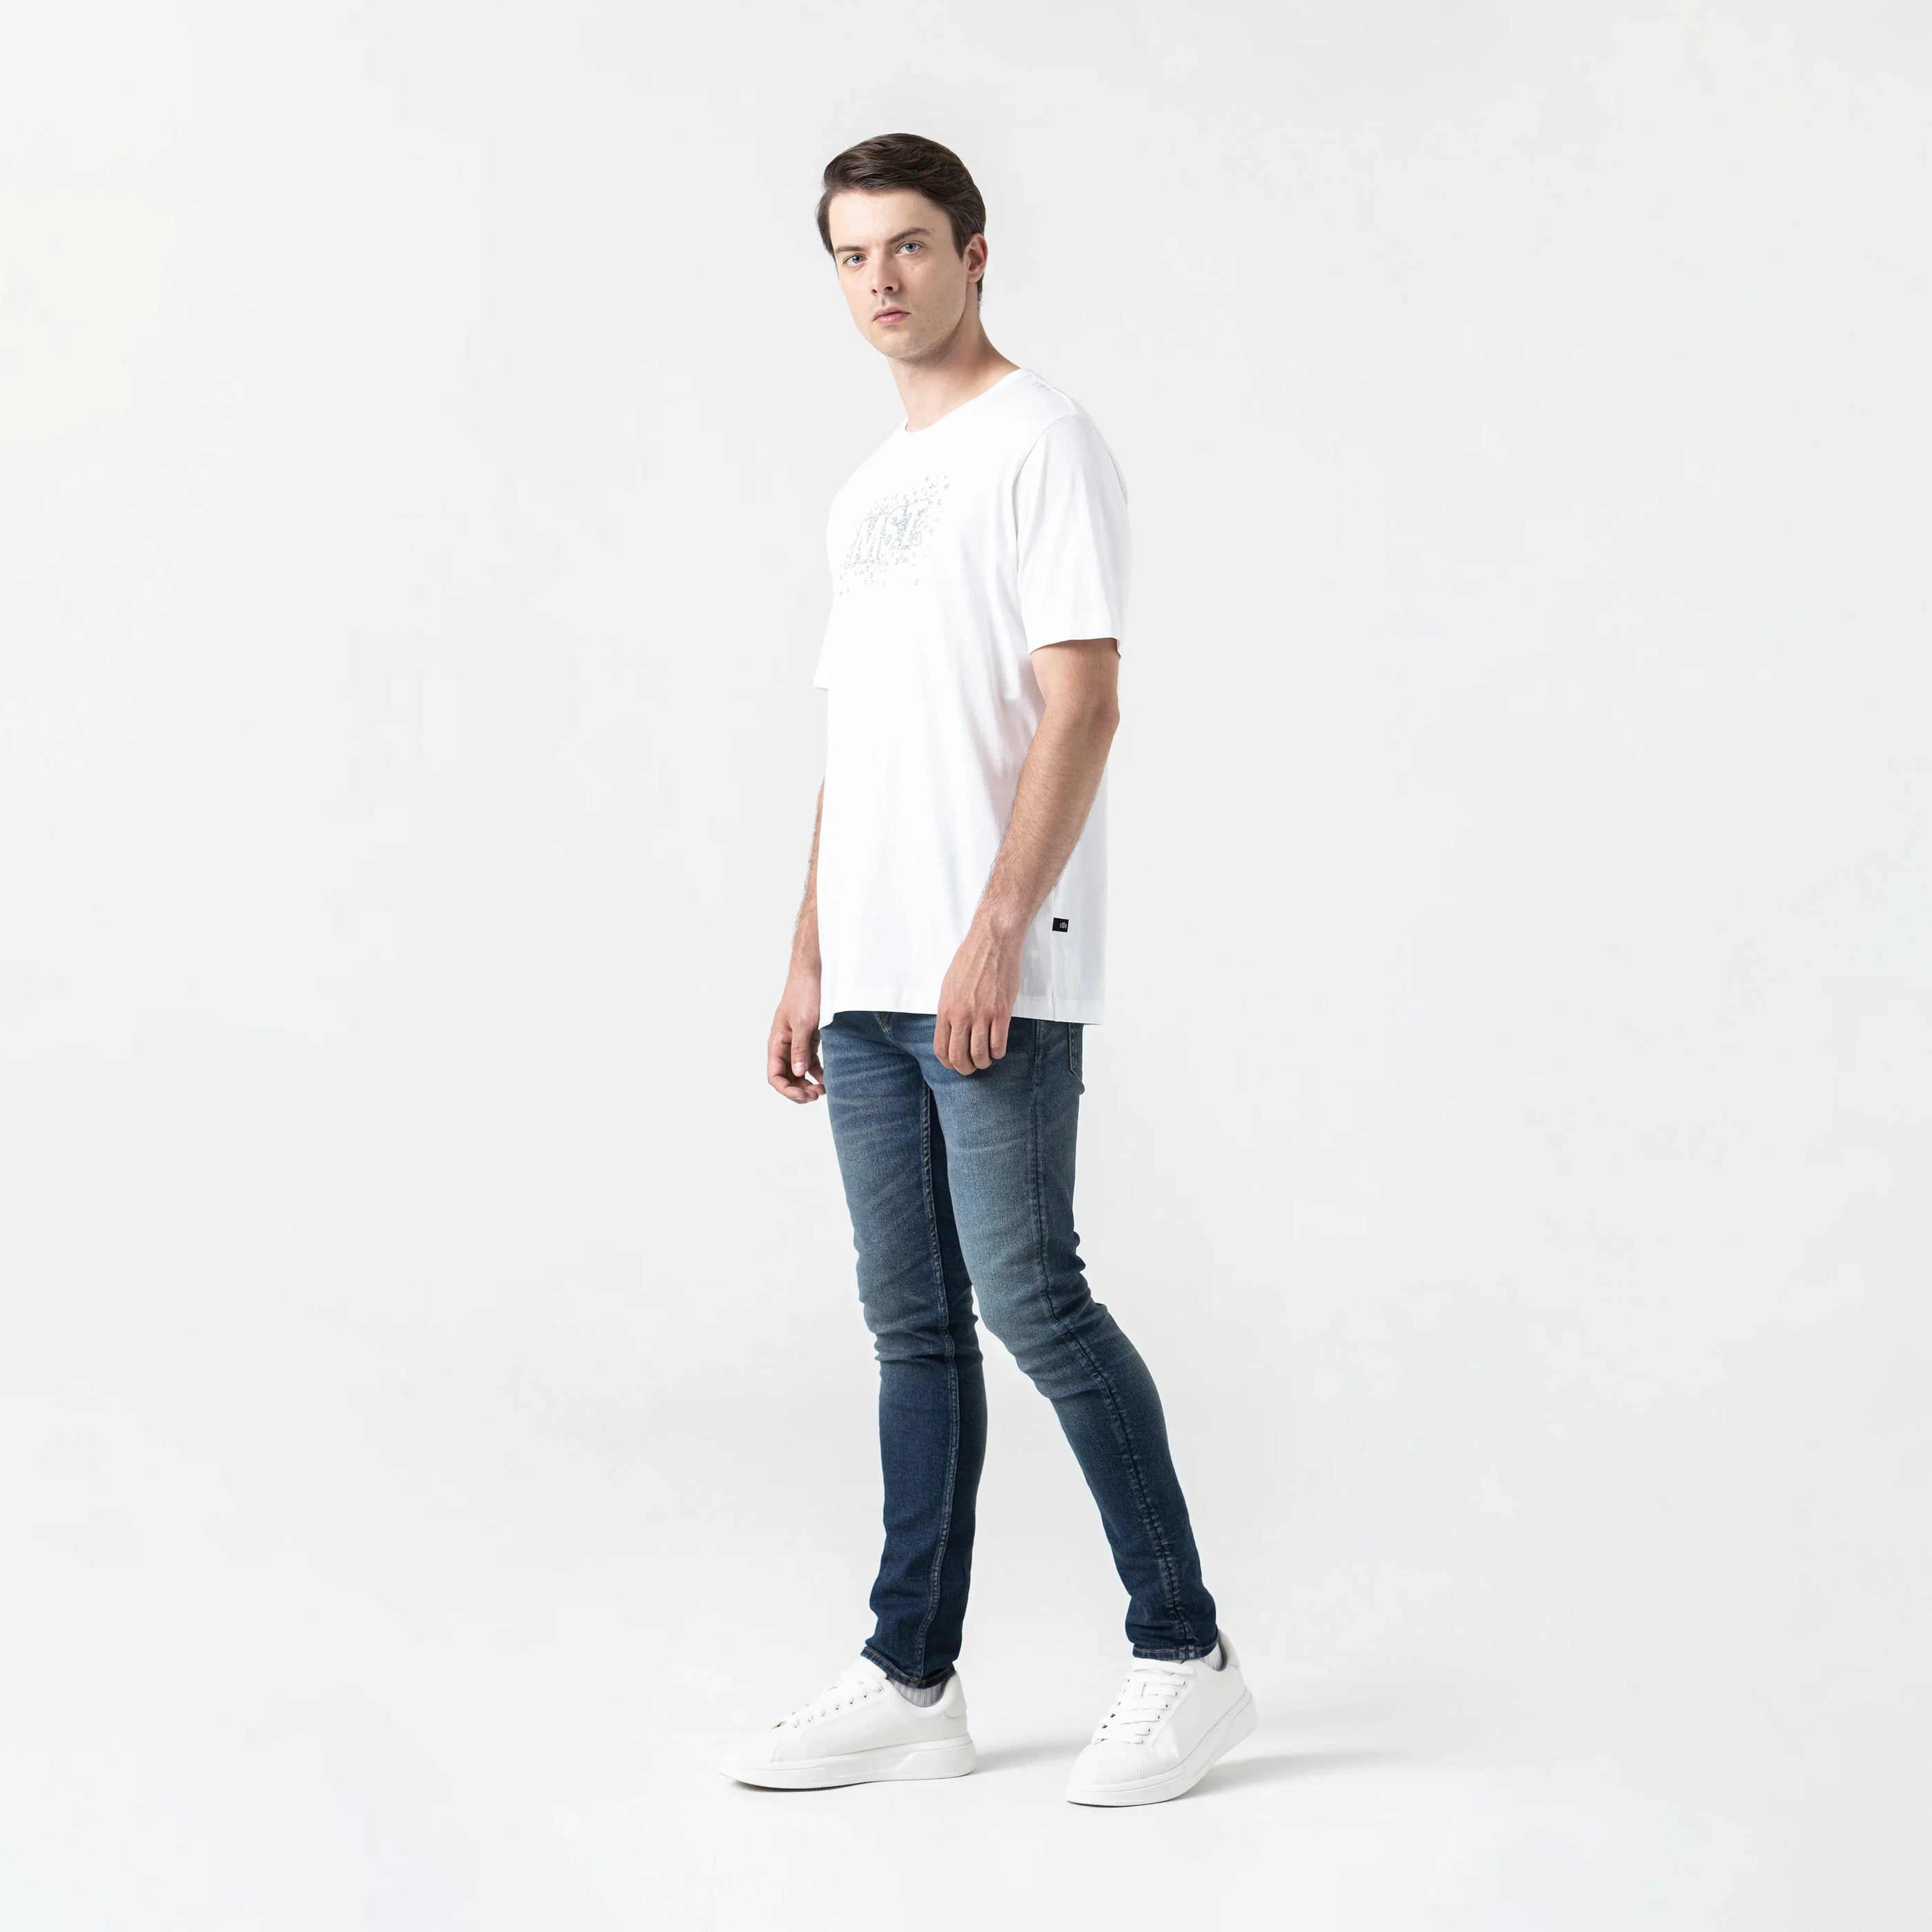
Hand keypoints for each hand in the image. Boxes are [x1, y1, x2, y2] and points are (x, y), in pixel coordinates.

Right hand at [768, 970, 824, 1102]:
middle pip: (786, 1078)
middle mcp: (784, 1046)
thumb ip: (799, 1049)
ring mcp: (796, 1043)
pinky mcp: (809, 1039)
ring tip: (822, 1091)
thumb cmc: (804, 994)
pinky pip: (810, 1062)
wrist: (814, 975)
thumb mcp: (803, 1023)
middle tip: (816, 1095)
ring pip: (798, 1072)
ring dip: (808, 1084)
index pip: (775, 1076)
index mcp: (776, 1043)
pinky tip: (826, 1079)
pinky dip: (817, 1072)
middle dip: (799, 1090)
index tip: (803, 1095)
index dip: (787, 1090)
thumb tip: (798, 1073)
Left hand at [933, 922, 1021, 1073]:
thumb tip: (950, 1029)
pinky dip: (998, 1052)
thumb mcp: (949, 985)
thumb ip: (949, 1009)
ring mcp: (982, 1014)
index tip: (954, 1064)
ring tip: (986, 1060)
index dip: (947, 1062)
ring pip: (980, 1054)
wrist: (992, 942)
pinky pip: (998, 1043)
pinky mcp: (1002, 1011)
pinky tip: (998, 1049)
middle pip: (959, 1056)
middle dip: (965, 1068)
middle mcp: (962, 1015)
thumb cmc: (971, 960)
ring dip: (983, 1063)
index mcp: (946, 1009)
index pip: (941, 1047)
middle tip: (971, 1068)